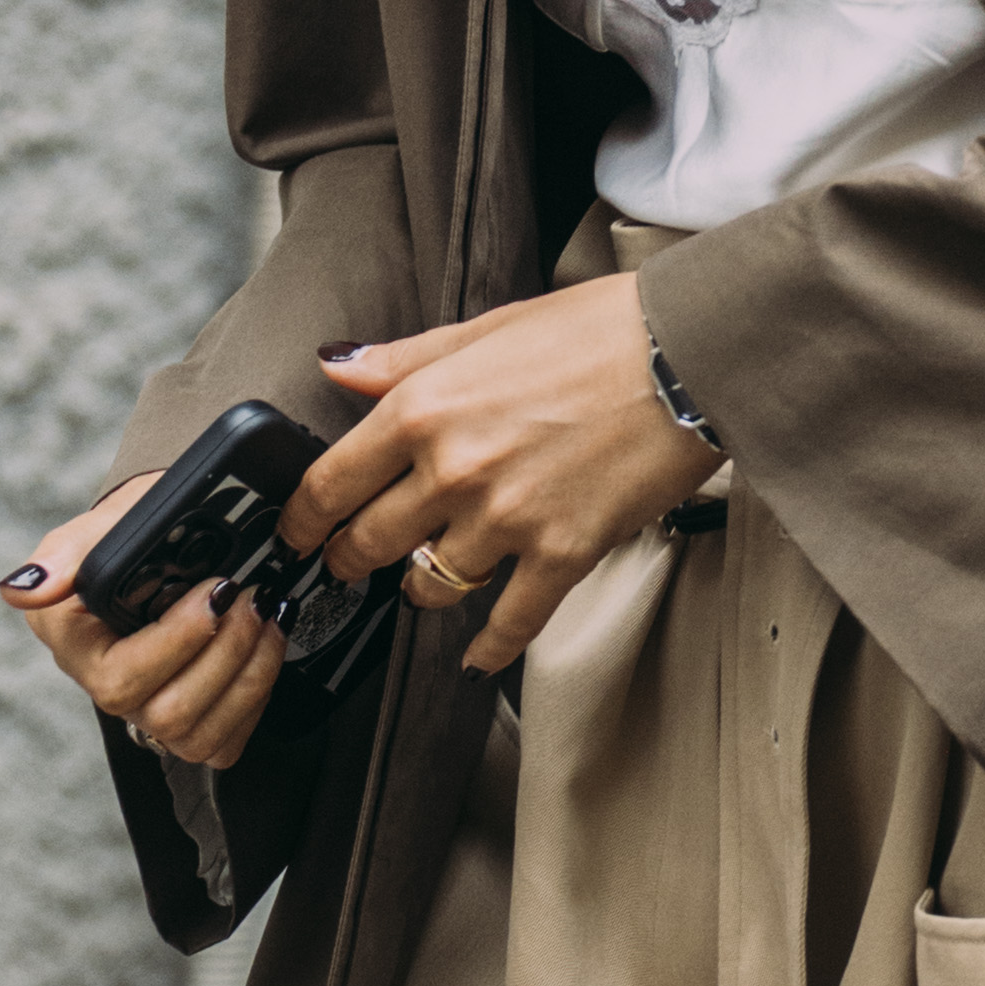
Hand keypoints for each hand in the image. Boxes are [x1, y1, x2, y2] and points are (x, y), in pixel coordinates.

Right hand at [0, 468, 286, 771]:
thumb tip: (21, 589)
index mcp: (78, 648)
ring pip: (200, 734)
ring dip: (250, 675)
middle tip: (253, 599)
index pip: (122, 677)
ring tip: (268, 617)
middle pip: (168, 714)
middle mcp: (111, 690)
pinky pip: (225, 743)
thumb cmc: (126, 539)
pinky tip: (266, 650)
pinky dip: (255, 698)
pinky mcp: (190, 726)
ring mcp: (151, 714)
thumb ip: (60, 557)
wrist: (162, 549)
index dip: (177, 643)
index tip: (214, 591)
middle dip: (225, 656)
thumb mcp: (92, 532)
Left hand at [295, 281, 715, 674]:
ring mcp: (507, 519)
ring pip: (432, 585)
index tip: (295, 536)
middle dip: (350, 560)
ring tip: (432, 579)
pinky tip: (479, 658)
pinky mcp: (563, 555)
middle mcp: (453, 470)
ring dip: (425, 587)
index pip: (330, 485)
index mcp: (424, 409)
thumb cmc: (598, 331)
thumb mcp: (488, 327)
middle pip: (368, 544)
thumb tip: (339, 368)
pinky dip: (490, 648)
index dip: (300, 521)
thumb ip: (406, 360)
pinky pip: (509, 622)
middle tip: (348, 565)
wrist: (689, 355)